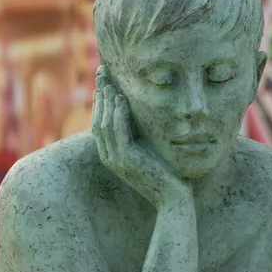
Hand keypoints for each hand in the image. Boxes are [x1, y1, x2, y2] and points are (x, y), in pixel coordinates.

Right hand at [92, 66, 191, 208]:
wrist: (173, 200)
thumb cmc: (166, 176)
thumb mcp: (150, 150)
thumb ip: (142, 135)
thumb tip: (142, 115)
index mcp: (112, 154)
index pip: (100, 122)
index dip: (101, 100)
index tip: (105, 80)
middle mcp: (109, 156)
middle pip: (98, 119)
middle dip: (100, 94)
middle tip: (102, 72)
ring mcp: (116, 159)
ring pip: (104, 124)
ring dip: (106, 100)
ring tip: (110, 80)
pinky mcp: (126, 160)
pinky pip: (117, 132)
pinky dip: (117, 114)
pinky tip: (120, 98)